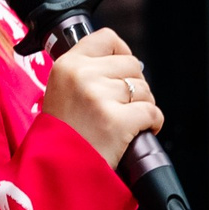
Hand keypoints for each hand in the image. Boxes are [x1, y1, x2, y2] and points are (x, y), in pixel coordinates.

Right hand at [40, 28, 163, 166]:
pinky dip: (152, 123)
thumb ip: (87, 73)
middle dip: (135, 85)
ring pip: (144, 90)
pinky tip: (139, 132)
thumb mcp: (61, 92)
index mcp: (67, 65)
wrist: (56, 171)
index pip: (106, 38)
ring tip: (126, 122)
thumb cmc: (62, 135)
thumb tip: (126, 65)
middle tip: (123, 106)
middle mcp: (82, 76)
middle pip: (132, 65)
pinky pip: (152, 112)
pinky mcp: (116, 121)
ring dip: (143, 106)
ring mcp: (99, 97)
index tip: (123, 70)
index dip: (122, 52)